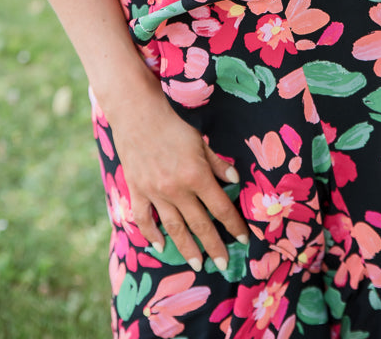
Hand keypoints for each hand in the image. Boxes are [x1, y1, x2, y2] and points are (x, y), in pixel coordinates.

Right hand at [108, 84, 248, 271]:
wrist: (139, 116)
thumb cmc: (174, 126)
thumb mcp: (201, 143)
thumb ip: (218, 165)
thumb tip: (236, 182)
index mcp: (196, 175)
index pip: (220, 207)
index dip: (233, 224)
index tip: (243, 239)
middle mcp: (177, 189)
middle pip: (199, 224)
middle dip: (213, 246)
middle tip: (223, 265)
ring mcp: (155, 193)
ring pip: (173, 228)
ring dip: (187, 248)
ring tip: (197, 263)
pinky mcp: (137, 191)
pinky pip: (144, 219)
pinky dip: (151, 234)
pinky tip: (160, 245)